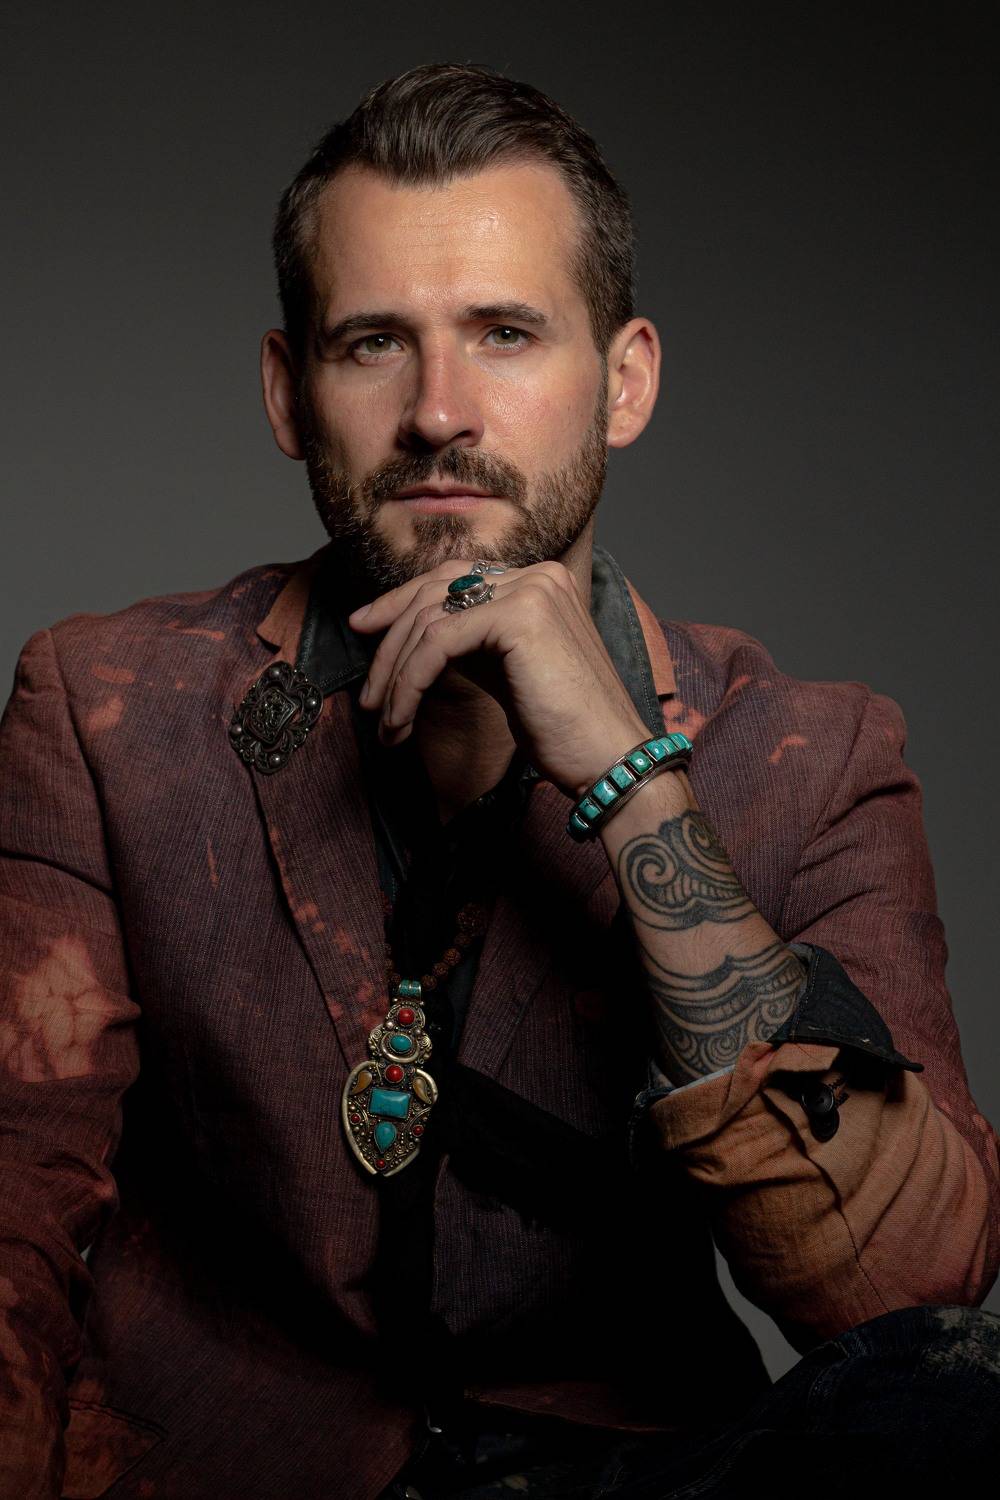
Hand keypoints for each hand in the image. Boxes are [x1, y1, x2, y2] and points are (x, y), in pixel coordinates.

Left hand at [347, 559, 652, 798]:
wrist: (609, 759)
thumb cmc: (564, 729)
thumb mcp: (508, 673)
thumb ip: (471, 645)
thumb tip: (413, 640)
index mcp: (540, 582)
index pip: (453, 578)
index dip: (401, 602)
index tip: (365, 631)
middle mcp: (537, 575)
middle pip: (435, 590)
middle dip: (388, 638)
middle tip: (366, 691)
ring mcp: (530, 590)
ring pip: (429, 619)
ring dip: (394, 674)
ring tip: (384, 721)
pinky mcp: (518, 616)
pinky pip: (437, 643)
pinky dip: (408, 683)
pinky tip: (401, 718)